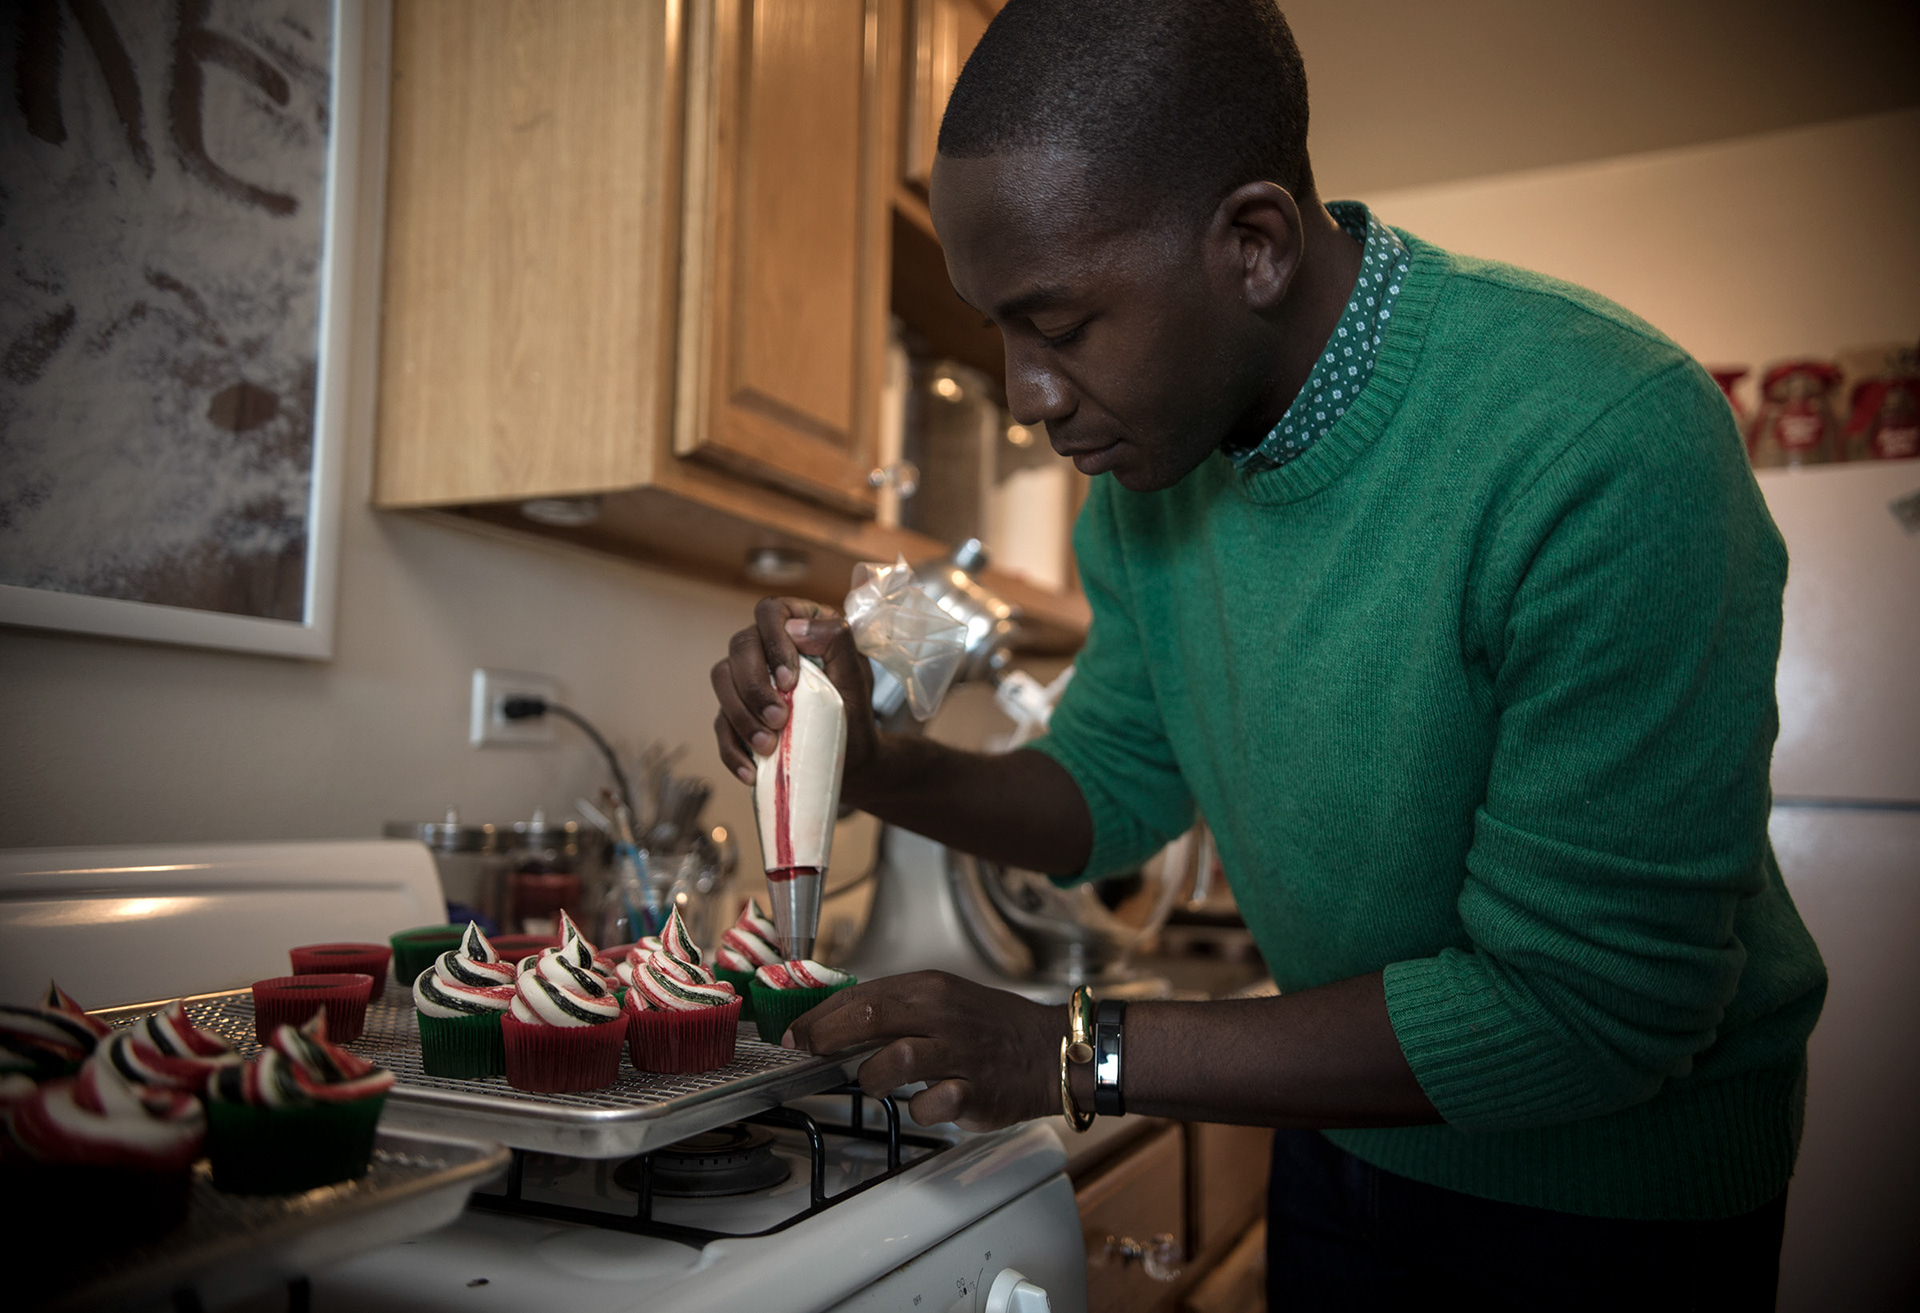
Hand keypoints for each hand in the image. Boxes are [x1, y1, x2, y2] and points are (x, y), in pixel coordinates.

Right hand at [711, 597, 876, 787]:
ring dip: (740, 715)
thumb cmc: (854, 710)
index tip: (790, 679)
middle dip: (754, 686)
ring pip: (722, 681)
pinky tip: (750, 770)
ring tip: (767, 745)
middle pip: (739, 646)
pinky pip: (721, 726)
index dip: (772, 640)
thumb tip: (799, 627)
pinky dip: (732, 749)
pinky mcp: (737, 714)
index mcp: (796, 625)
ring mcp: (746, 680)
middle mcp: (765, 647)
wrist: (850, 756)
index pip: (770, 611)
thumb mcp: (856, 677)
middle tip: (778, 719)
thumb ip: (837, 643)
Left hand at [784, 971, 1065, 1131]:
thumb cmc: (989, 1028)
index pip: (861, 996)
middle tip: (807, 1054)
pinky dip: (919, 1109)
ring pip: (894, 1059)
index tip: (796, 1034)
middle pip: (868, 1018)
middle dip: (827, 1037)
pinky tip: (925, 1103)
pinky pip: (932, 1104)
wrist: (1048, 1050)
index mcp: (930, 988)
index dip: (820, 1016)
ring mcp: (958, 1053)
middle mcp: (942, 1014)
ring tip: (875, 1081)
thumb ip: (895, 1010)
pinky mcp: (974, 1091)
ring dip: (872, 1076)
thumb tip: (838, 1023)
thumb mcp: (942, 1000)